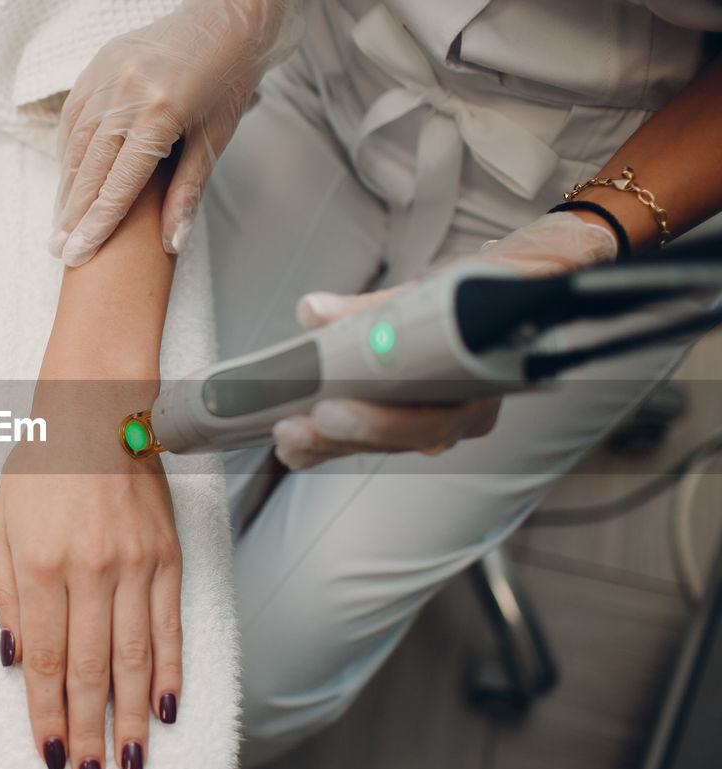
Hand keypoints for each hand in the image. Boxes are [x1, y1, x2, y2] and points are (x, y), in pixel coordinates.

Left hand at [0, 389, 182, 768]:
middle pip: (88, 670)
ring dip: (132, 717)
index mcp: (40, 564)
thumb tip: (11, 659)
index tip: (49, 754)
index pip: (42, 660)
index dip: (44, 715)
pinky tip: (168, 707)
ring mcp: (136, 565)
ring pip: (135, 658)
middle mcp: (90, 571)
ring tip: (131, 761)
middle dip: (88, 731)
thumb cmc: (40, 464)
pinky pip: (171, 625)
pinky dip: (171, 671)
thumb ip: (3, 594)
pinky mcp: (168, 556)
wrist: (98, 408)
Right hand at [50, 0, 301, 266]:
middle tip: (59, 250)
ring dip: (66, 186)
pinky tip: (66, 178)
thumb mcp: (215, 139)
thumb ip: (189, 191)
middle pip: (90, 167)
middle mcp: (128, 90)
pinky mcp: (98, 62)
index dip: (96, 224)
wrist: (226, 19)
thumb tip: (172, 243)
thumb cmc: (227, 82)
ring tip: (59, 222)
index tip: (77, 254)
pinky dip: (68, 149)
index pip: (119, 183)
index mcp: (161, 111)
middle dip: (73, 214)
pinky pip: (74, 114)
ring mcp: (109, 72)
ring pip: (76, 142)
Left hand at [272, 211, 619, 468]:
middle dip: (341, 435)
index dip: (377, 421)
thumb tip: (313, 312)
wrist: (511, 296)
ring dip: (329, 443)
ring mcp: (442, 422)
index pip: (430, 414)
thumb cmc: (478, 293)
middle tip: (293, 428)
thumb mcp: (431, 291)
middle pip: (401, 437)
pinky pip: (374, 439)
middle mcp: (466, 412)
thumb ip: (370, 308)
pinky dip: (333, 442)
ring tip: (286, 438)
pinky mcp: (414, 422)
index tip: (329, 410)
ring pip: (384, 443)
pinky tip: (295, 447)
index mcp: (483, 379)